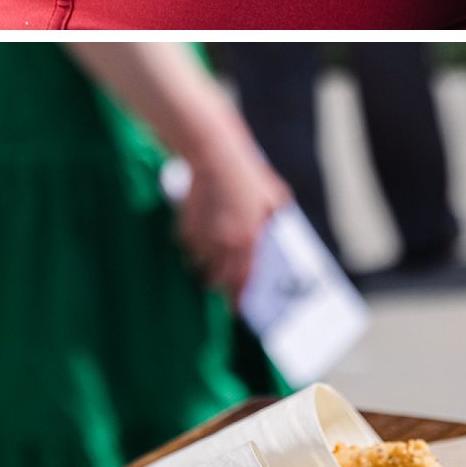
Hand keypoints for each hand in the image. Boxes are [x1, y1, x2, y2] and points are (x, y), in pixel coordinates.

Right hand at [173, 141, 290, 301]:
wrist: (214, 156)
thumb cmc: (246, 173)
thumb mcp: (272, 194)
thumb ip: (276, 214)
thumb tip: (279, 227)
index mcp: (250, 238)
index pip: (244, 278)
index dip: (237, 298)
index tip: (235, 310)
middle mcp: (227, 243)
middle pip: (218, 278)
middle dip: (217, 283)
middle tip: (218, 281)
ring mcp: (204, 236)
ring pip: (199, 265)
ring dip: (203, 265)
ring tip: (206, 257)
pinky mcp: (186, 227)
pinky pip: (186, 247)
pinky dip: (190, 247)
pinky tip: (195, 235)